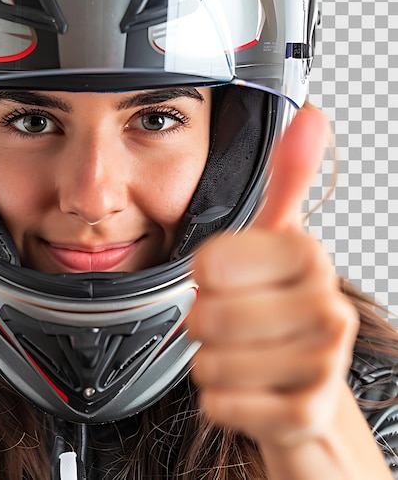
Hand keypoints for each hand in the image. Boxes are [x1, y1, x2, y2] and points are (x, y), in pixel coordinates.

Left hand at [188, 105, 359, 448]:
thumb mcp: (278, 243)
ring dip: (210, 362)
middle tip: (230, 325)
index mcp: (308, 257)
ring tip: (239, 356)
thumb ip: (288, 181)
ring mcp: (324, 363)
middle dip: (204, 325)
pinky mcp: (308, 414)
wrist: (308, 391)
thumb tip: (311, 116)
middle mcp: (327, 306)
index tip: (224, 280)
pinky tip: (246, 391)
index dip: (204, 276)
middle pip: (210, 315)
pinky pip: (224, 404)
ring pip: (213, 361)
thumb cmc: (280, 311)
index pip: (211, 261)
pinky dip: (219, 401)